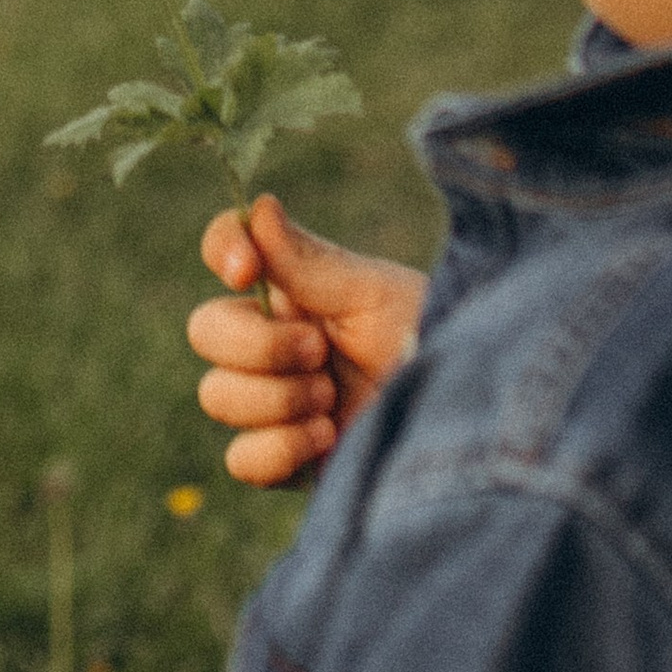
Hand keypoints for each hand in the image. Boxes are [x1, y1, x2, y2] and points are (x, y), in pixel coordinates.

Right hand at [188, 197, 427, 487]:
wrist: (467, 423)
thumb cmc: (431, 343)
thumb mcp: (375, 295)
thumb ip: (308, 263)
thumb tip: (258, 208)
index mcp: (294, 289)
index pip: (228, 248)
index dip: (223, 251)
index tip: (248, 271)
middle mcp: (275, 342)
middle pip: (205, 330)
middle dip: (259, 345)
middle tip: (319, 351)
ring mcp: (276, 403)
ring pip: (217, 394)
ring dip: (277, 397)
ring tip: (333, 400)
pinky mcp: (286, 463)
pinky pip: (240, 459)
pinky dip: (278, 448)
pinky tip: (326, 438)